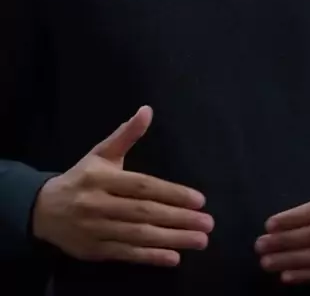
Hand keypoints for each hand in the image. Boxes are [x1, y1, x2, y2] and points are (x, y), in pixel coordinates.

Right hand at [32, 105, 213, 266]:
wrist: (43, 210)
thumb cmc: (81, 178)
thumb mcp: (101, 153)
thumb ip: (126, 134)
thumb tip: (148, 110)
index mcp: (102, 178)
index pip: (143, 186)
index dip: (171, 193)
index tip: (199, 199)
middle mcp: (99, 204)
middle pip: (144, 212)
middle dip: (179, 218)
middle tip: (208, 222)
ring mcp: (96, 230)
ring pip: (139, 235)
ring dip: (172, 239)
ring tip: (200, 240)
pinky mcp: (95, 251)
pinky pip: (127, 255)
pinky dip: (151, 257)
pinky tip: (174, 257)